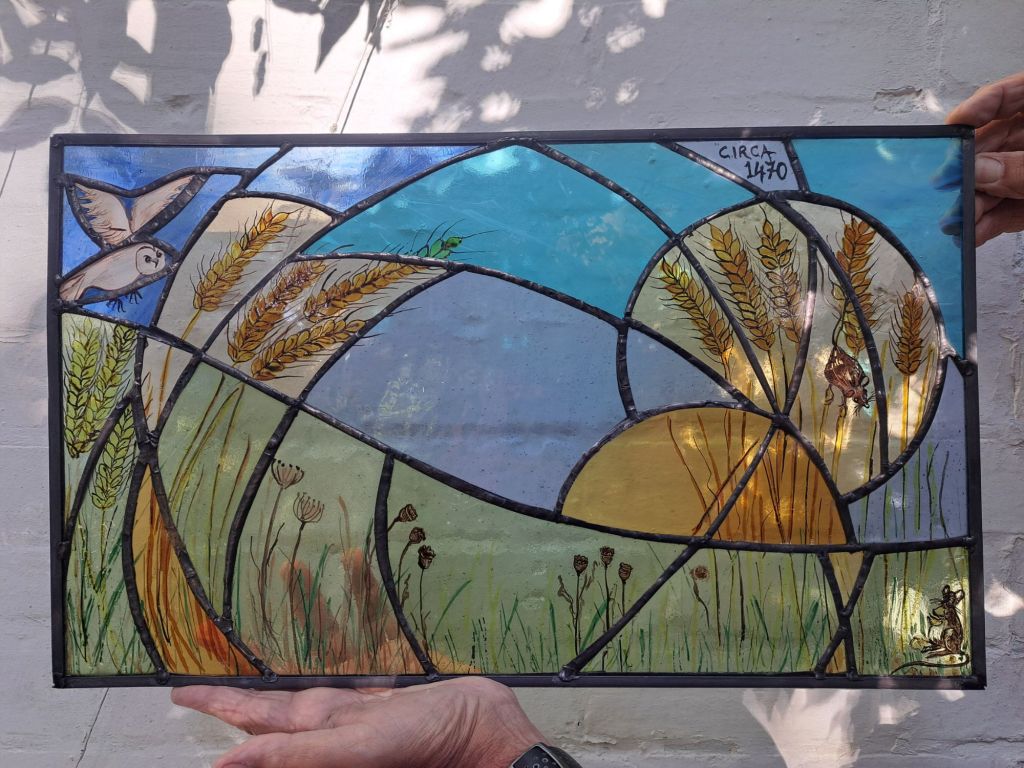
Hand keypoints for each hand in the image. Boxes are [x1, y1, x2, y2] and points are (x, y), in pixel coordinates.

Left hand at [172, 677, 544, 767]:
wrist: (481, 730)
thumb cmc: (421, 745)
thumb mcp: (350, 749)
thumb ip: (291, 756)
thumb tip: (225, 766)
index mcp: (314, 741)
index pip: (253, 727)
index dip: (219, 705)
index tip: (182, 693)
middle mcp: (328, 729)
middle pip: (267, 712)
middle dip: (230, 700)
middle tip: (192, 688)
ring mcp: (353, 718)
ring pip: (298, 700)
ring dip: (267, 690)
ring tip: (242, 679)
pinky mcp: (380, 706)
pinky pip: (337, 688)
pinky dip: (317, 680)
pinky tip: (314, 680)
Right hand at [947, 72, 1023, 244]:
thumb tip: (977, 170)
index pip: (1009, 95)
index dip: (978, 108)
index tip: (952, 128)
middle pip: (995, 144)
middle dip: (968, 169)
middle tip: (946, 186)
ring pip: (996, 182)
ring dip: (974, 204)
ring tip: (957, 221)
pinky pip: (1008, 211)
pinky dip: (989, 224)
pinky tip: (972, 234)